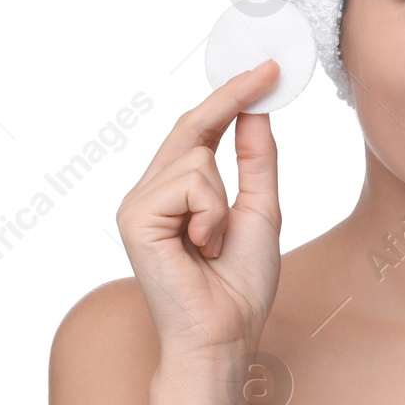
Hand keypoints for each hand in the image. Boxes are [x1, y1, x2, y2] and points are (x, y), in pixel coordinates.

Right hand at [115, 60, 281, 363]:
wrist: (224, 335)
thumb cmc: (240, 284)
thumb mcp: (260, 210)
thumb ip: (255, 161)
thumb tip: (257, 111)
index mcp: (177, 192)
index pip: (201, 131)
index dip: (231, 97)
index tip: (266, 70)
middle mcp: (150, 191)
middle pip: (191, 127)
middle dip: (231, 98)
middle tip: (270, 70)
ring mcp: (137, 203)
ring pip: (196, 158)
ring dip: (223, 200)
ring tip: (214, 243)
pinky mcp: (134, 217)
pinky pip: (190, 182)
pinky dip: (211, 215)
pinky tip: (202, 248)